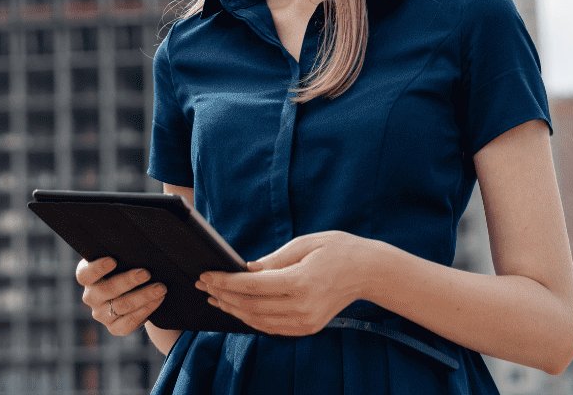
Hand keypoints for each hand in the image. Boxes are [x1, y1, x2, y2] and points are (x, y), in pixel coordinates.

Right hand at [76, 256, 166, 335]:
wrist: (136, 288)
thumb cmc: (127, 264)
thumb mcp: (121, 256)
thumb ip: (123, 251)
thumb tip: (137, 243)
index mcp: (87, 276)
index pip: (85, 274)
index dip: (97, 268)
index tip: (113, 260)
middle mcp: (91, 296)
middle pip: (107, 290)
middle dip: (128, 281)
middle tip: (146, 273)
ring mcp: (101, 314)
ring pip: (121, 306)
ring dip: (143, 296)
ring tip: (160, 287)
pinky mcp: (114, 327)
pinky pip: (129, 322)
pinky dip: (146, 310)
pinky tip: (158, 300)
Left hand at [197, 231, 369, 336]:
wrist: (368, 271)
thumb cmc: (337, 249)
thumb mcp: (304, 243)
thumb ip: (273, 259)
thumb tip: (245, 270)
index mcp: (301, 281)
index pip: (253, 286)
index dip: (226, 281)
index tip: (207, 275)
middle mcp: (302, 307)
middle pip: (252, 306)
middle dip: (224, 296)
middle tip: (204, 285)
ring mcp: (306, 321)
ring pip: (259, 321)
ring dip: (234, 310)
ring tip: (216, 298)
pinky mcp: (308, 328)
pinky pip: (273, 328)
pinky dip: (252, 319)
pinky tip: (239, 309)